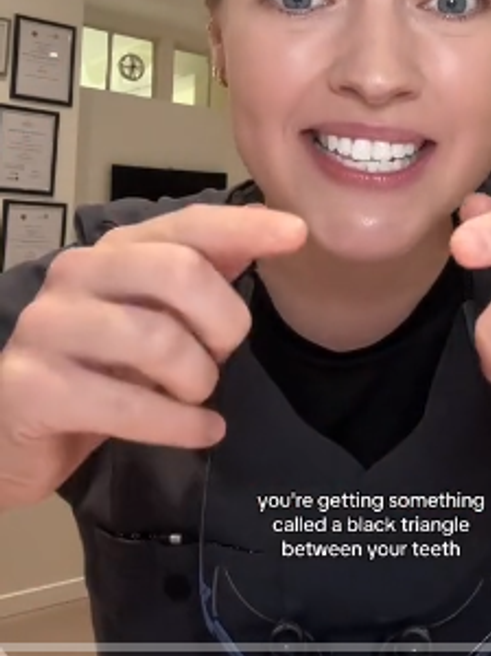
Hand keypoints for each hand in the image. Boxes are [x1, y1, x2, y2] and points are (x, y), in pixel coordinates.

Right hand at [0, 205, 306, 506]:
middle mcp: (77, 273)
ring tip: (198, 396)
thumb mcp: (156, 317)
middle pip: (179, 272)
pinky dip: (179, 424)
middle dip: (224, 323)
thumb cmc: (98, 369)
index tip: (298, 233)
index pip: (187, 225)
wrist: (12, 430)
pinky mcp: (33, 386)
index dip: (243, 227)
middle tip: (222, 357)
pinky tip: (203, 431)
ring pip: (158, 339)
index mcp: (115, 251)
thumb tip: (272, 227)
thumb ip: (206, 272)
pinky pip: (127, 404)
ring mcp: (49, 327)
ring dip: (198, 379)